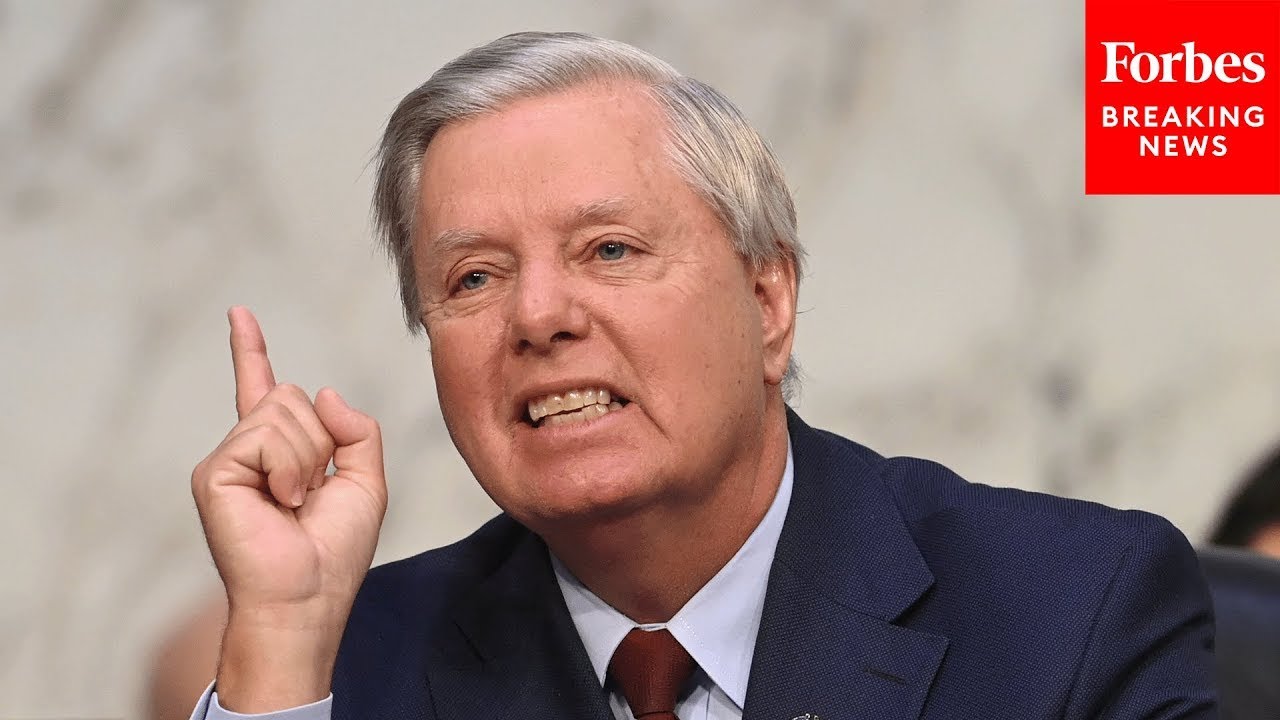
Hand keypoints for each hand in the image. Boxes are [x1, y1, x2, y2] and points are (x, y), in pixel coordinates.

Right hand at [191, 307, 387, 710]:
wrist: (307, 597)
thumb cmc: (334, 552)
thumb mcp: (366, 483)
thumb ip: (356, 430)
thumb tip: (323, 391)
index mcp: (279, 451)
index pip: (263, 388)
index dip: (251, 351)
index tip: (239, 313)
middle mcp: (248, 450)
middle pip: (293, 396)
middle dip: (321, 440)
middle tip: (310, 496)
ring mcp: (227, 459)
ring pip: (283, 408)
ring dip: (307, 457)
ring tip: (294, 503)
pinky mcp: (213, 471)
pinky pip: (266, 435)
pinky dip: (288, 467)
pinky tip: (279, 503)